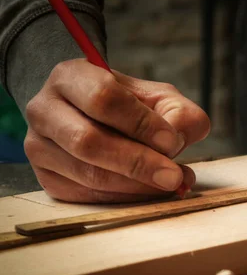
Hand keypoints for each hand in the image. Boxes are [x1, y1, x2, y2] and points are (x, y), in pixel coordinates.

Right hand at [24, 59, 209, 201]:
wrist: (99, 119)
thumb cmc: (132, 106)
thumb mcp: (161, 98)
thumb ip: (180, 114)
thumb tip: (178, 141)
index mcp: (71, 76)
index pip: (103, 98)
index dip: (140, 123)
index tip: (172, 141)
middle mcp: (45, 110)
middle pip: (88, 141)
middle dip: (138, 162)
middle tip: (174, 176)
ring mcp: (39, 147)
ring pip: (88, 174)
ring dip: (135, 185)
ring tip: (170, 183)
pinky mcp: (48, 179)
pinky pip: (87, 195)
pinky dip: (125, 198)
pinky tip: (148, 191)